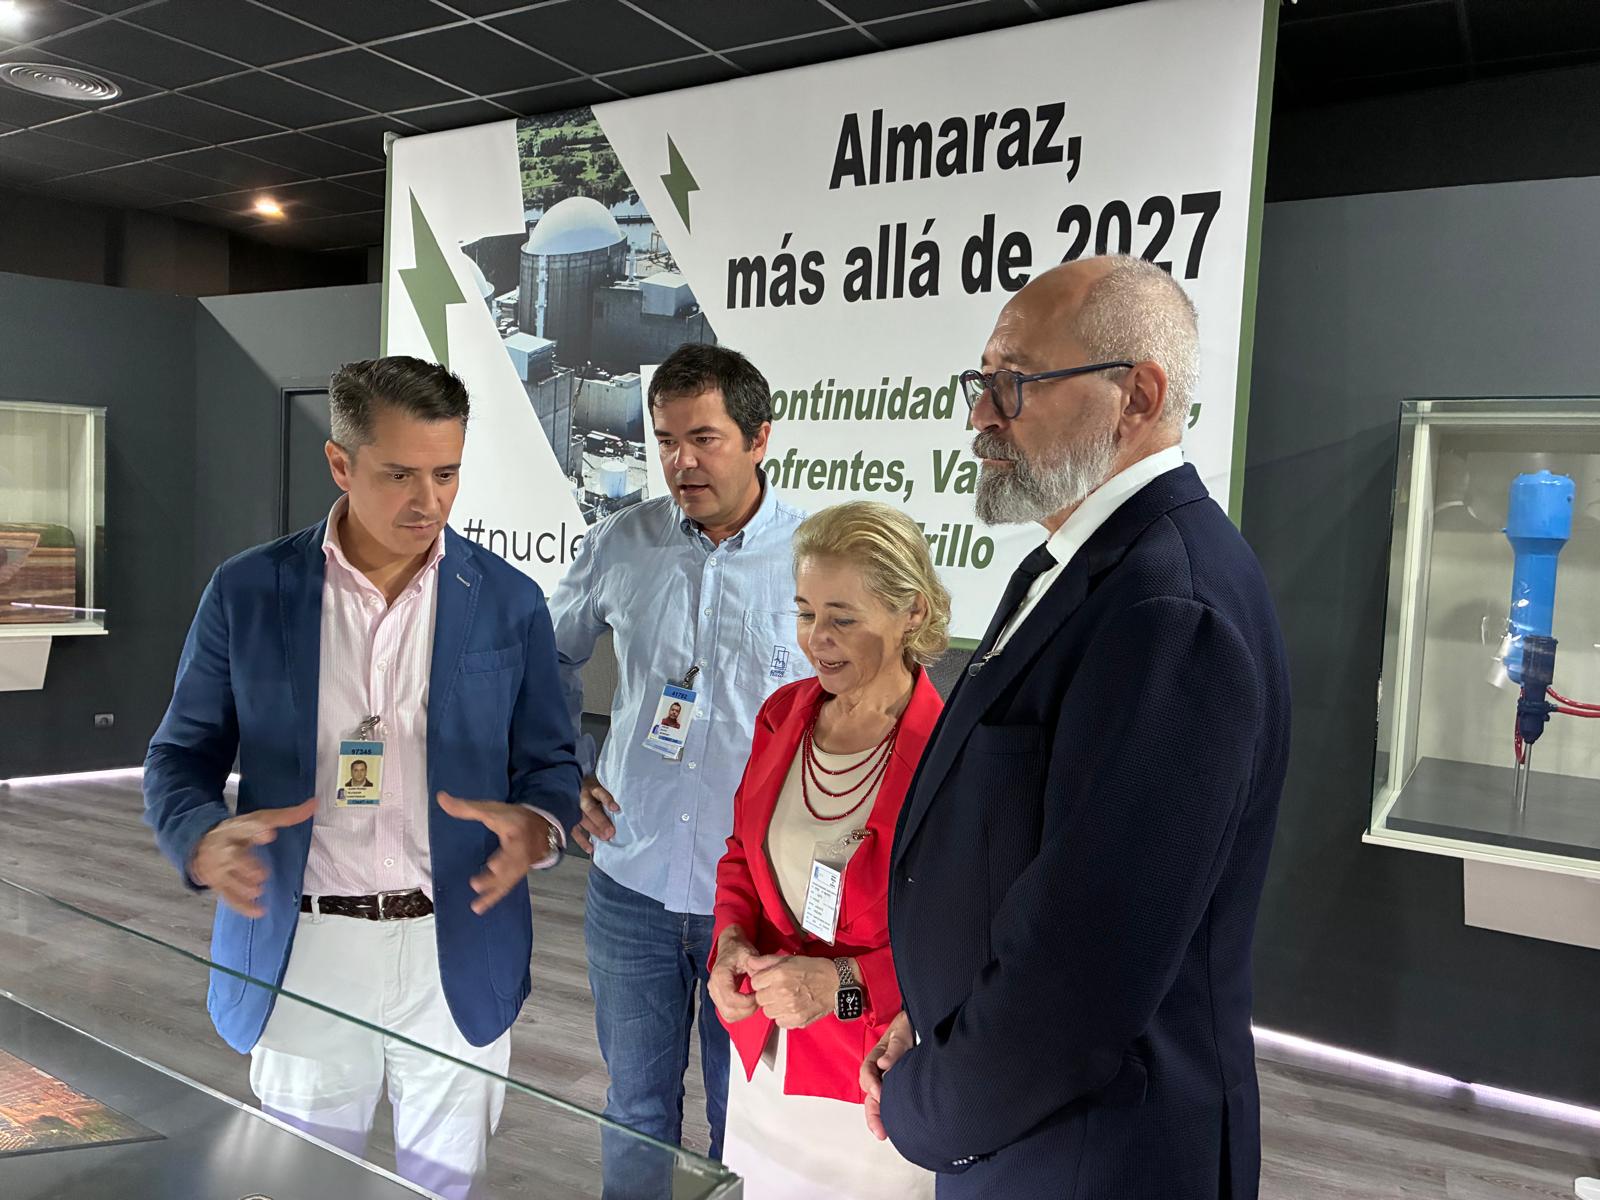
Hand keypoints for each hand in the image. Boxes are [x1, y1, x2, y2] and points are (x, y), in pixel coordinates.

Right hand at [189, 798, 317, 918]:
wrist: (201, 844)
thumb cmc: (236, 831)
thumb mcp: (257, 819)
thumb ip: (285, 816)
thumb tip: (314, 804)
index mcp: (237, 828)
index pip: (247, 827)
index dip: (257, 830)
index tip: (269, 832)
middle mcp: (225, 847)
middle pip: (232, 855)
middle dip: (245, 864)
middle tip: (261, 873)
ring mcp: (219, 867)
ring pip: (228, 878)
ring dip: (243, 886)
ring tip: (258, 890)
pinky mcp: (218, 884)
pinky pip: (228, 896)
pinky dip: (242, 906)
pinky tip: (258, 911)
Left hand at [438, 792, 556, 914]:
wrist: (542, 829)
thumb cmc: (514, 818)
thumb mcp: (493, 809)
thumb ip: (466, 807)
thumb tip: (440, 797)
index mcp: (517, 832)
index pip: (510, 838)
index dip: (504, 852)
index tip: (493, 864)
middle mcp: (521, 851)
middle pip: (510, 864)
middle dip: (497, 875)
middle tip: (478, 883)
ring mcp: (519, 865)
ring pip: (507, 880)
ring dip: (492, 891)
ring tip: (477, 902)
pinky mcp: (516, 875)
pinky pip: (505, 888)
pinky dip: (492, 898)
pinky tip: (478, 908)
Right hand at [571, 774, 619, 853]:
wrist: (575, 787)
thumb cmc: (594, 792)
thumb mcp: (602, 788)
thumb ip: (609, 798)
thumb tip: (622, 811)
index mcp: (592, 788)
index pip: (600, 793)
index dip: (608, 801)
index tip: (616, 809)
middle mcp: (582, 797)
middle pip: (590, 809)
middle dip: (601, 821)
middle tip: (610, 832)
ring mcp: (574, 808)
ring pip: (582, 819)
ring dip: (594, 830)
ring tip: (604, 838)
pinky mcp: (569, 818)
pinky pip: (574, 830)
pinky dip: (582, 841)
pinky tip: (590, 848)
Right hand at [708, 927, 758, 1023]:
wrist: (730, 945)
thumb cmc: (739, 950)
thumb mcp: (748, 954)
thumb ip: (755, 968)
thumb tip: (762, 982)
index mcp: (720, 975)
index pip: (731, 999)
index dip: (746, 1002)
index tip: (758, 995)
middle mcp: (714, 986)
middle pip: (728, 1011)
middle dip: (747, 1010)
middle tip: (759, 1000)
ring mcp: (714, 993)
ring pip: (727, 1015)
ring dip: (744, 1014)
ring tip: (755, 1002)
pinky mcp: (718, 998)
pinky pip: (727, 1013)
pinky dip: (740, 1013)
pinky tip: (749, 1003)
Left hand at [747, 953, 837, 1029]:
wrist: (837, 983)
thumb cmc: (815, 969)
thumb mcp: (790, 959)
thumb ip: (767, 961)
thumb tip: (749, 964)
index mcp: (780, 974)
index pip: (755, 982)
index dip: (761, 980)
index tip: (769, 980)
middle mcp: (783, 992)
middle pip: (760, 998)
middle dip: (766, 994)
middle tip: (778, 989)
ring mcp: (790, 1008)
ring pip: (768, 1012)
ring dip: (774, 1006)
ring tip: (785, 998)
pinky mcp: (797, 1020)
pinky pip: (779, 1022)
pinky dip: (783, 1016)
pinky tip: (792, 1007)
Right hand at [861, 1009, 913, 1140]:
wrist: (924, 1023)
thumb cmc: (909, 1024)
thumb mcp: (902, 1031)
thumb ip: (895, 1047)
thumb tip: (885, 1065)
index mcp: (877, 1056)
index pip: (867, 1073)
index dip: (872, 1084)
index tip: (880, 1094)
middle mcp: (880, 1070)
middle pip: (870, 1093)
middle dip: (873, 1113)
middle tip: (879, 1130)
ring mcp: (889, 1079)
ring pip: (879, 1101)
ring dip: (880, 1117)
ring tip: (884, 1133)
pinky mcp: (900, 1086)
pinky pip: (892, 1101)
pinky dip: (891, 1113)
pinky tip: (897, 1125)